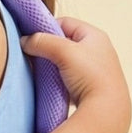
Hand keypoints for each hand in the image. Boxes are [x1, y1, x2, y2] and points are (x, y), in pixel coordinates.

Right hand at [21, 16, 131, 132]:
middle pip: (65, 42)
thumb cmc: (91, 76)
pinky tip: (55, 86)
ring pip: (67, 61)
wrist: (106, 110)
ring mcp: (97, 69)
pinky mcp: (92, 86)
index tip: (34, 40)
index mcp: (95, 35)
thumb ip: (42, 42)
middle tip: (37, 56)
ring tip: (45, 73)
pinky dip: (61, 79)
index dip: (47, 28)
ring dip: (54, 65)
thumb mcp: (63, 51)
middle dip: (49, 48)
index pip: (65, 23)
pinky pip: (71, 77)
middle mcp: (99, 49)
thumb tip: (25, 41)